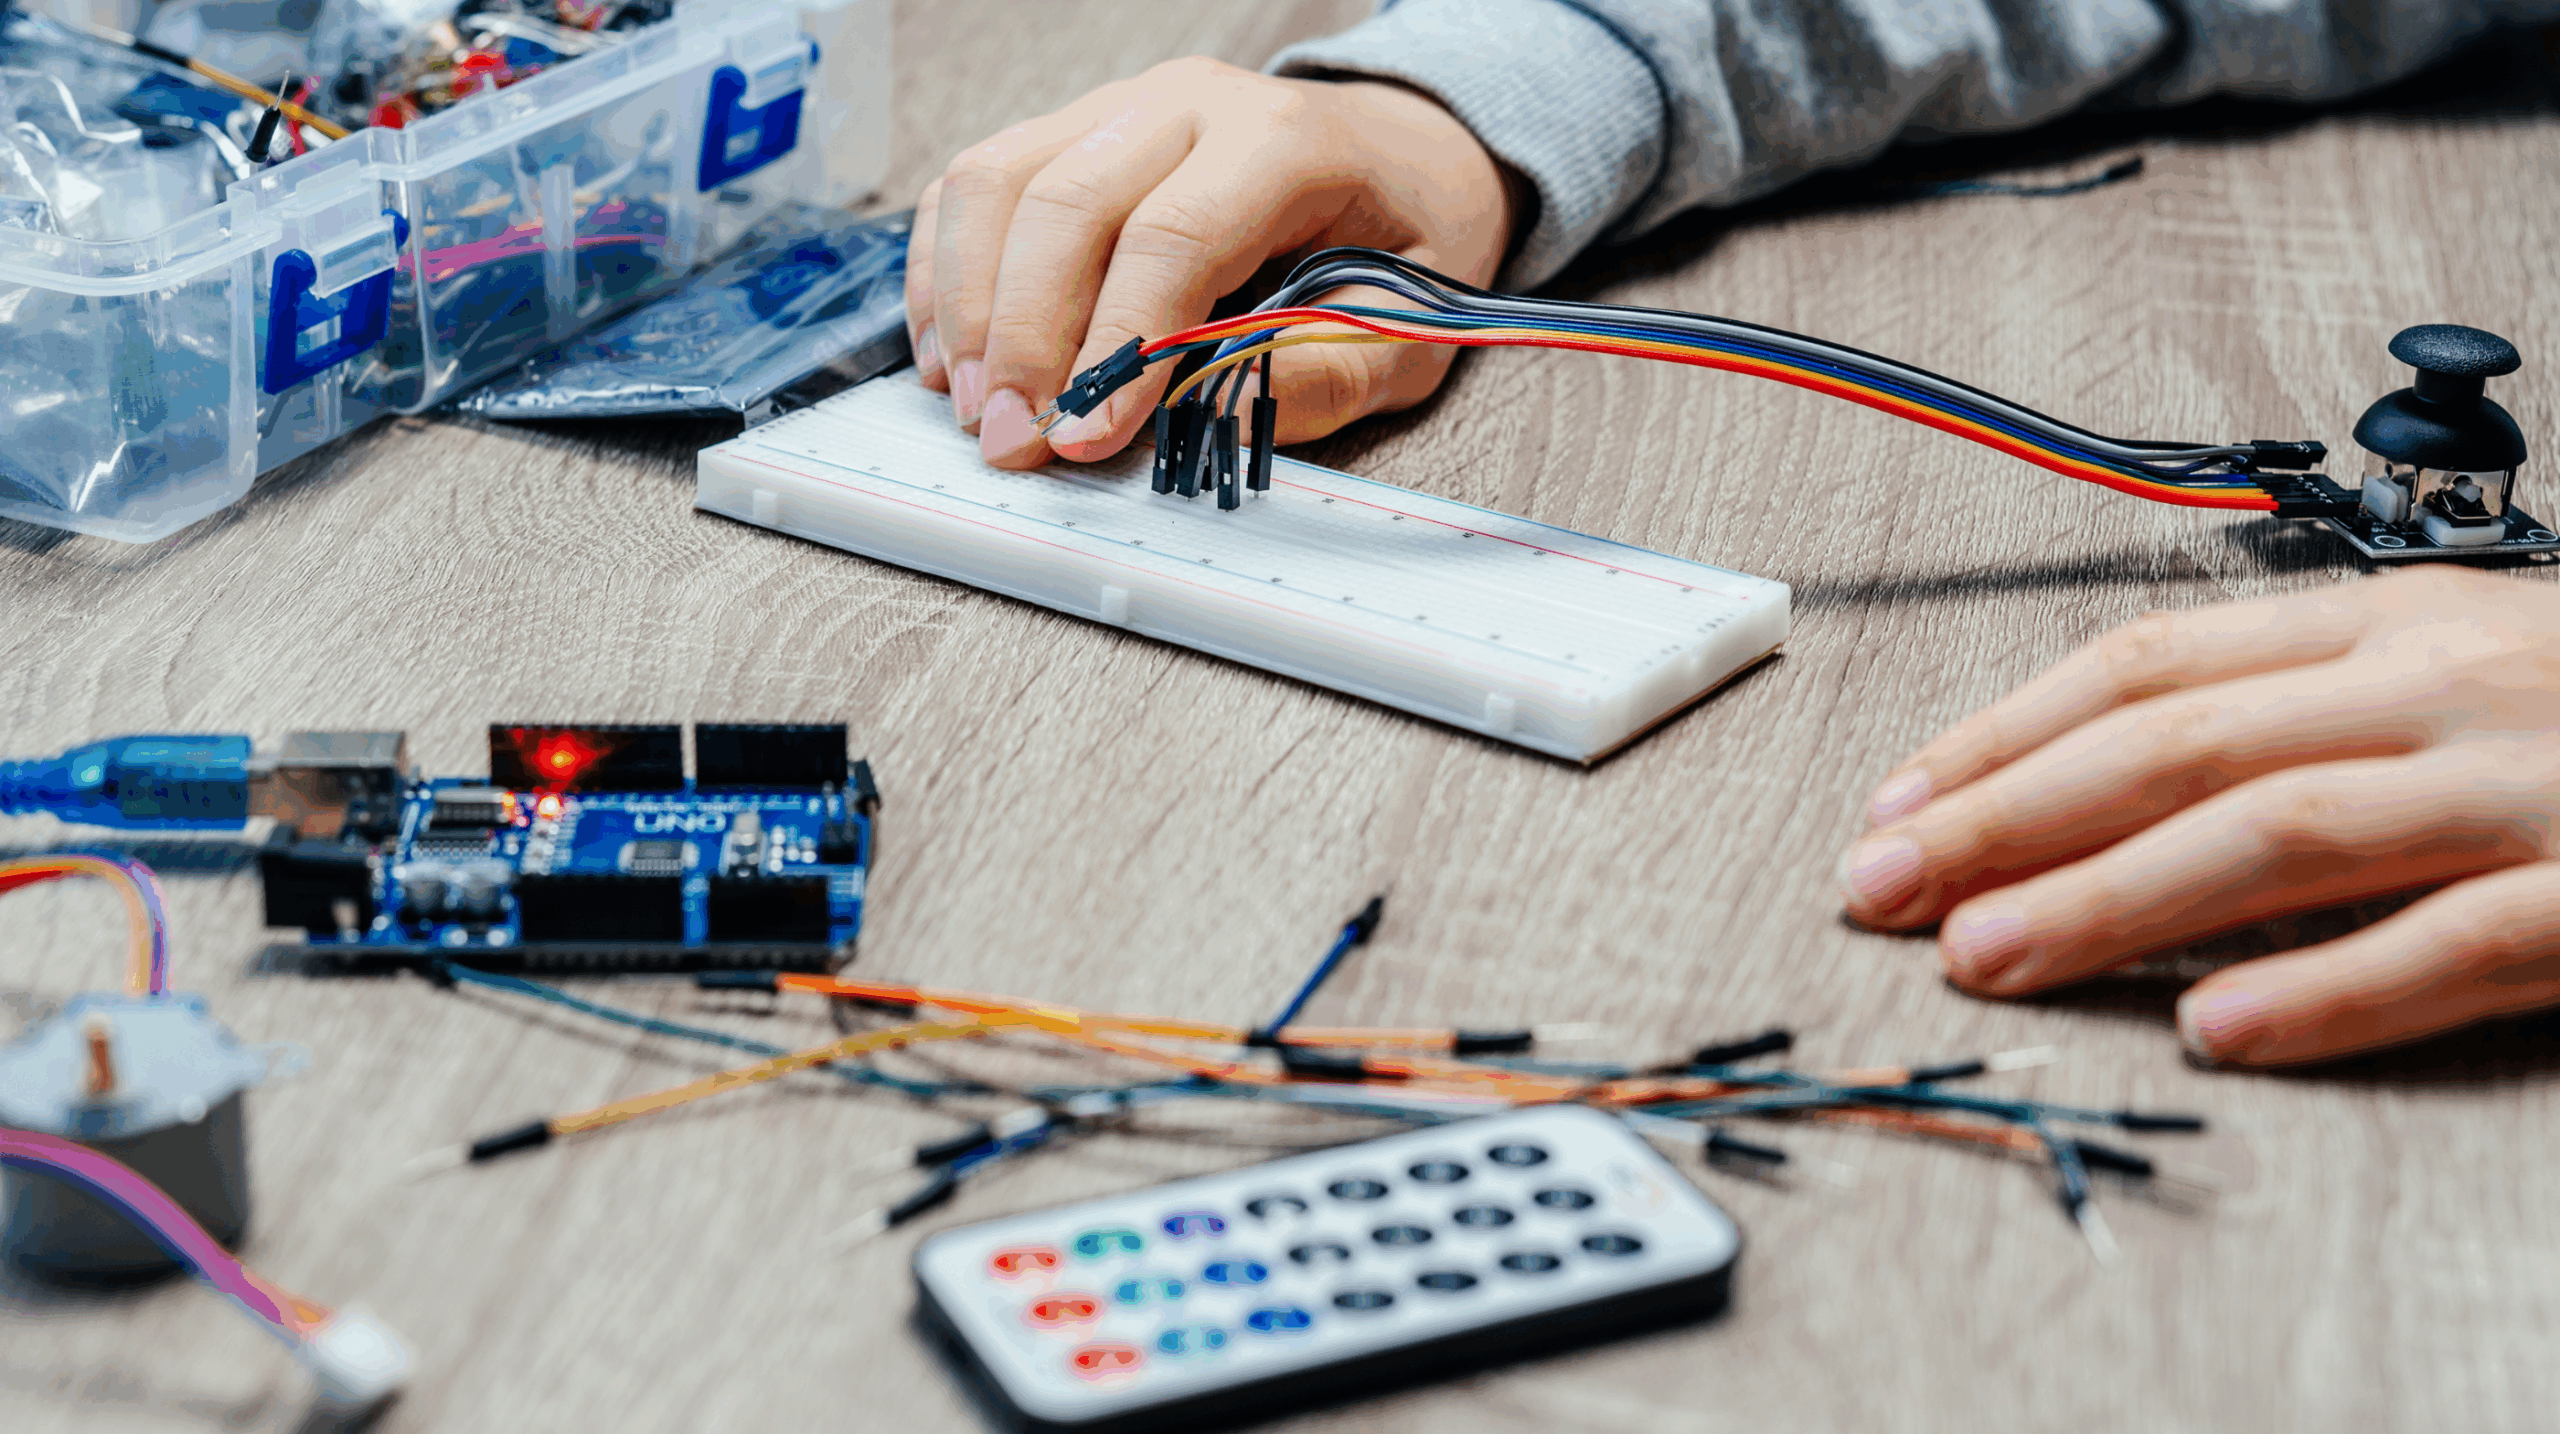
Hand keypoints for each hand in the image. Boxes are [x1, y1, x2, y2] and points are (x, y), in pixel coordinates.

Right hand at [904, 56, 1516, 469]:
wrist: (1401, 152)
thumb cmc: (1404, 239)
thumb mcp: (1412, 325)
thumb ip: (1328, 375)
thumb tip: (1217, 423)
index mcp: (1285, 141)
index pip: (1174, 235)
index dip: (1118, 344)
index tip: (1085, 436)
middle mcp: (1189, 104)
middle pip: (1066, 204)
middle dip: (1024, 337)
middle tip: (1011, 442)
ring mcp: (1117, 106)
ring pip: (997, 183)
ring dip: (970, 305)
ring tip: (974, 407)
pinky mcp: (1069, 130)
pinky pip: (976, 185)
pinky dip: (948, 273)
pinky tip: (955, 355)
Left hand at [1837, 565, 2559, 1066]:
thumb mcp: (2454, 657)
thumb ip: (2301, 700)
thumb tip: (2106, 778)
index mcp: (2393, 620)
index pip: (2148, 663)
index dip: (2004, 734)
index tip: (1896, 802)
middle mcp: (2442, 683)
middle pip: (2176, 744)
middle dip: (2004, 819)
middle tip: (1878, 888)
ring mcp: (2529, 785)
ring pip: (2278, 833)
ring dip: (2110, 899)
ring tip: (1986, 954)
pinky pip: (2453, 943)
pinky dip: (2326, 989)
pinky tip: (2216, 1030)